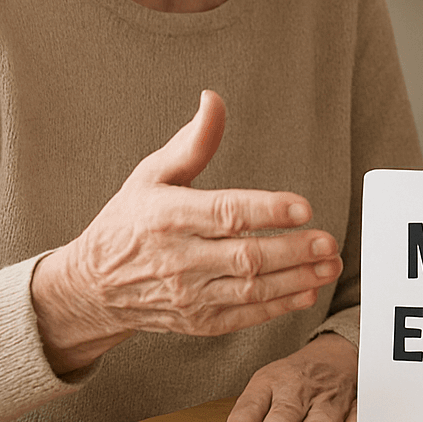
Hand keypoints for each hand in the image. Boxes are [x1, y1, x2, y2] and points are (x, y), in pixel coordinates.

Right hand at [31, 90, 343, 373]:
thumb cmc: (128, 222)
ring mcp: (188, 294)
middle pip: (245, 256)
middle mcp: (179, 258)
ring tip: (330, 265)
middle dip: (293, 250)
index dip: (268, 211)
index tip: (304, 208)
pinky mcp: (196, 321)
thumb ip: (192, 142)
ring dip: (296, 279)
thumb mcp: (151, 175)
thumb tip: (213, 100)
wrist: (92, 286)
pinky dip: (278, 307)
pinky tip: (307, 291)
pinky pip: (244, 316)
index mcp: (168, 216)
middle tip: (328, 241)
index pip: (226, 213)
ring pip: (251, 290)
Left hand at [217, 332, 357, 421]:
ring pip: (320, 419)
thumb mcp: (263, 388)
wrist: (334, 354)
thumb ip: (247, 418)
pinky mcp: (353, 406)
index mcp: (272, 383)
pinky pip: (358, 413)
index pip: (253, 405)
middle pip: (285, 414)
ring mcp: (328, 398)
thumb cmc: (292, 378)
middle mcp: (299, 390)